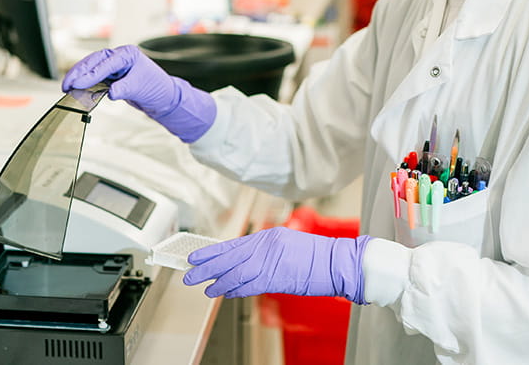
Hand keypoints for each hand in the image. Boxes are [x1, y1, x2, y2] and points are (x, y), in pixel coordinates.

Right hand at [62, 45, 215, 142]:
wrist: (163, 97)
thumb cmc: (157, 87)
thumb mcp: (140, 87)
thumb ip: (124, 88)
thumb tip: (109, 93)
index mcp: (128, 54)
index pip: (105, 63)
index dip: (90, 74)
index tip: (78, 83)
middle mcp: (119, 57)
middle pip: (94, 61)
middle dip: (79, 72)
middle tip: (67, 84)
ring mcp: (115, 66)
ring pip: (92, 68)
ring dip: (79, 77)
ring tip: (67, 87)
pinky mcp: (112, 76)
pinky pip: (95, 78)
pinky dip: (85, 83)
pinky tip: (77, 89)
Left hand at [183, 226, 370, 302]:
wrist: (338, 262)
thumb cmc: (317, 256)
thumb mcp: (287, 245)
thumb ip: (265, 251)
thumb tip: (244, 261)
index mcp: (268, 236)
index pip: (233, 244)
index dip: (212, 251)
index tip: (196, 255)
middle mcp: (266, 245)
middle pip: (229, 256)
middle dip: (207, 265)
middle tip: (190, 272)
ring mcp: (271, 260)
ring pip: (236, 272)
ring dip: (218, 280)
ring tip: (204, 286)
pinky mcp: (277, 276)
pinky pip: (250, 284)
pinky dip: (235, 289)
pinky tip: (224, 291)